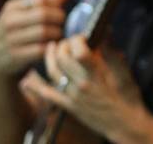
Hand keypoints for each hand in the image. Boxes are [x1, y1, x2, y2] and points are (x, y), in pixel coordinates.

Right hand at [0, 0, 69, 79]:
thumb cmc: (15, 30)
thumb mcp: (23, 13)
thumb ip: (45, 2)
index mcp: (12, 7)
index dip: (54, 5)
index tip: (57, 11)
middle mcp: (9, 22)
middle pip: (43, 14)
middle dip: (58, 18)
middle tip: (61, 23)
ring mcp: (11, 39)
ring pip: (44, 32)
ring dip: (56, 33)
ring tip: (57, 34)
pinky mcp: (16, 56)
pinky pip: (41, 49)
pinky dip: (50, 47)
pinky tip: (51, 46)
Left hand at [20, 36, 152, 142]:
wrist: (122, 122)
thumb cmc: (126, 96)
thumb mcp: (122, 71)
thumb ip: (110, 51)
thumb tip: (106, 30)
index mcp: (97, 74)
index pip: (80, 51)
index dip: (78, 39)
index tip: (82, 36)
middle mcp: (82, 84)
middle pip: (63, 59)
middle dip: (63, 45)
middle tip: (67, 41)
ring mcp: (73, 95)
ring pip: (54, 72)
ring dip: (50, 57)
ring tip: (52, 48)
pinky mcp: (69, 106)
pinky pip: (48, 95)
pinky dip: (35, 87)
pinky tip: (26, 80)